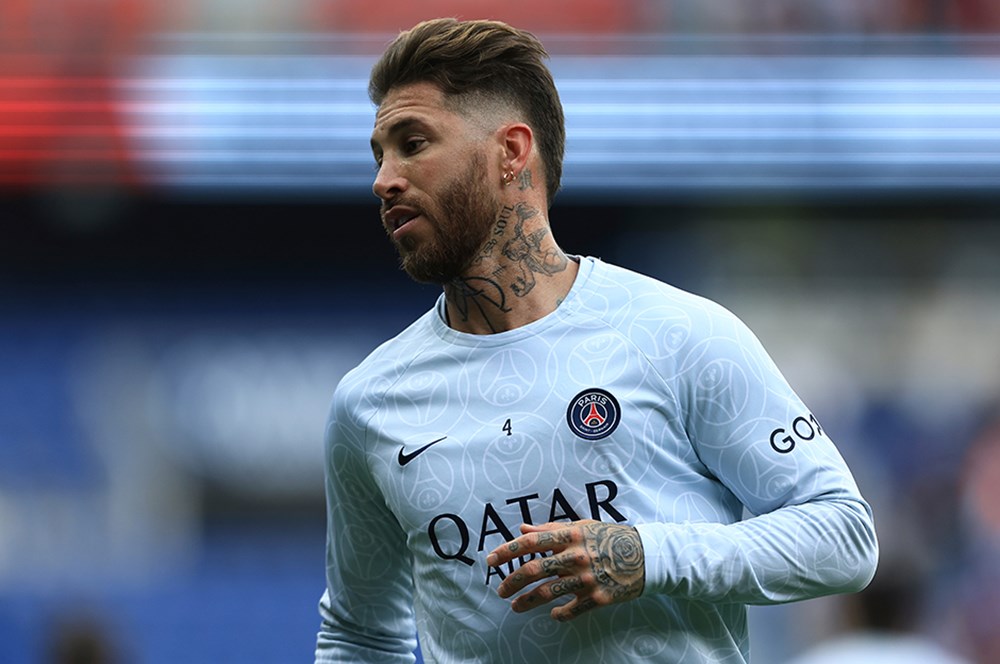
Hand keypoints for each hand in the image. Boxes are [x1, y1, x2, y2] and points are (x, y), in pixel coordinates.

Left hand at [485, 519, 644, 621]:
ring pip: (547, 593)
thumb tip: (522, 529)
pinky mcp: (597, 598)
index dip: (507, 551)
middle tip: (500, 590)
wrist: (645, 556)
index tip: (491, 560)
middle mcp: (575, 557)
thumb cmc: (609, 537)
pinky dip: (558, 614)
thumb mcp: (581, 526)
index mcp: (570, 536)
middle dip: (511, 581)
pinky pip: (571, 610)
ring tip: (515, 606)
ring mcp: (586, 579)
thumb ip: (550, 529)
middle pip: (534, 570)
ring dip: (527, 602)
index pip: (531, 542)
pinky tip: (552, 615)